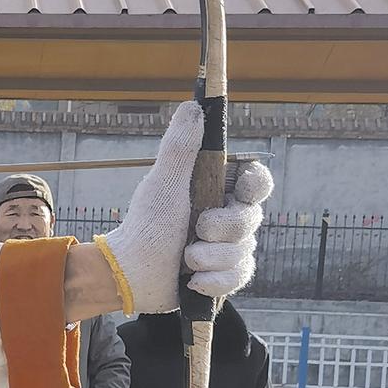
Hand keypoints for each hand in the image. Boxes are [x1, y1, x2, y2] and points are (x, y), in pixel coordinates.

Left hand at [97, 99, 272, 314]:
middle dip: (222, 228)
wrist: (129, 271)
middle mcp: (228, 217)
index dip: (258, 185)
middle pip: (252, 218)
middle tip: (196, 229)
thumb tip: (193, 107)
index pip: (257, 182)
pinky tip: (191, 279)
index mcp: (218, 191)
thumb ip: (179, 147)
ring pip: (243, 251)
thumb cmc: (145, 223)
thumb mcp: (162, 183)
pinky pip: (237, 277)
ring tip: (185, 257)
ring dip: (209, 256)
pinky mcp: (224, 275)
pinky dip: (213, 280)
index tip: (244, 190)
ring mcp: (228, 247)